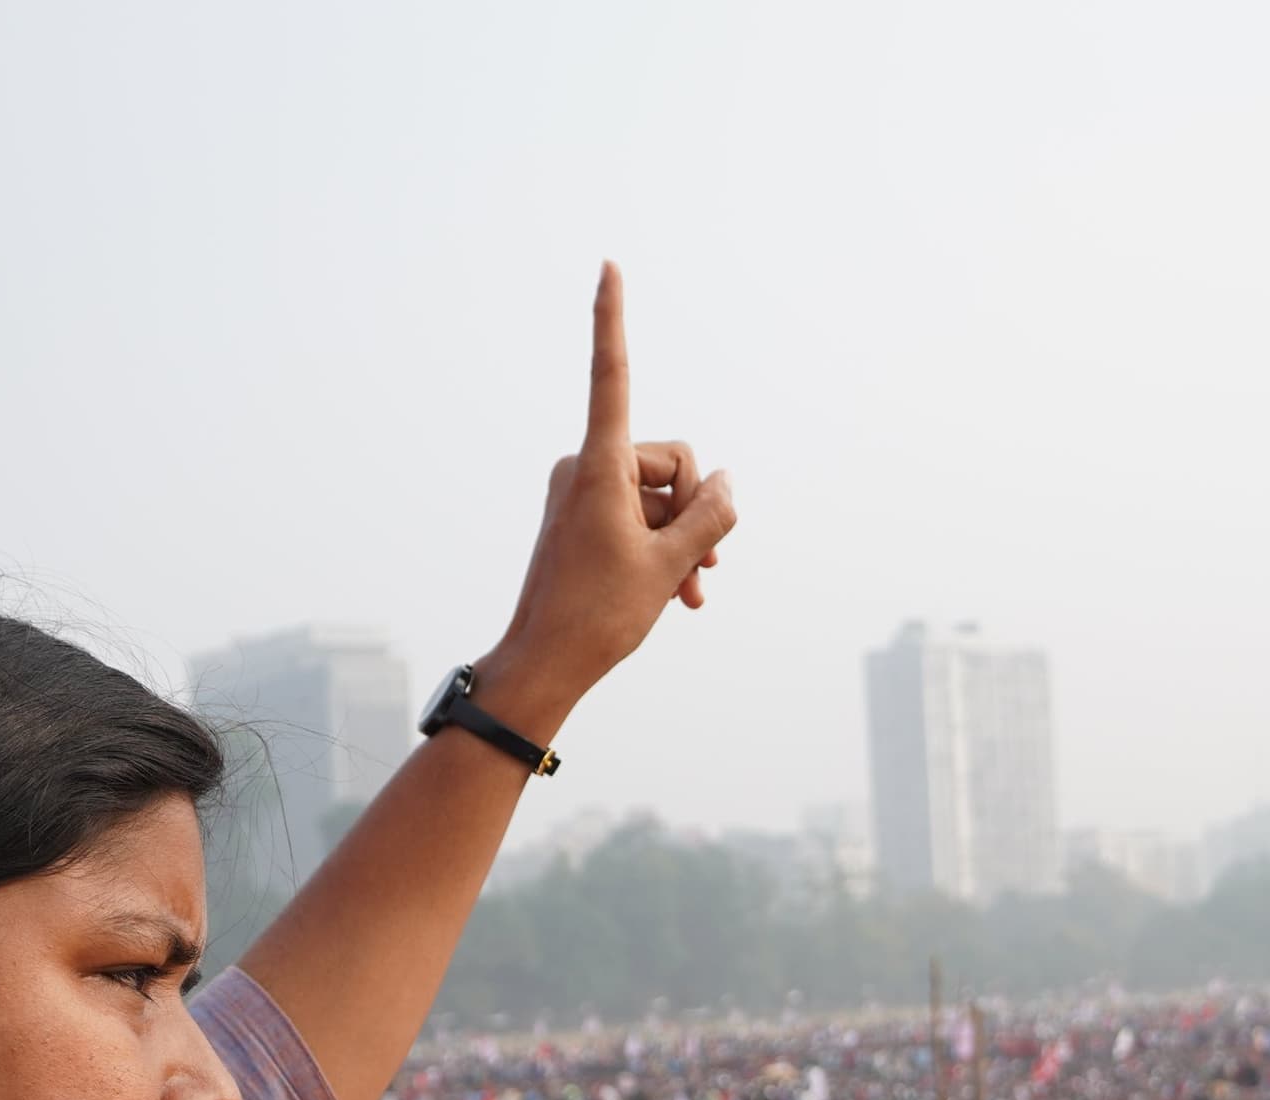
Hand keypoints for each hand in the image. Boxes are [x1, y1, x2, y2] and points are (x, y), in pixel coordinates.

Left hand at [467, 264, 738, 732]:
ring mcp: (581, 493)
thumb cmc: (599, 616)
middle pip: (669, 461)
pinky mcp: (581, 518)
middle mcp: (585, 467)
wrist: (544, 665)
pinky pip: (638, 516)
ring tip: (690, 592)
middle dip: (694, 511)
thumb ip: (710, 516)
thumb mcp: (672, 564)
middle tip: (701, 568)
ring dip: (682, 540)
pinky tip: (678, 592)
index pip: (611, 374)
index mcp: (599, 465)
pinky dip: (661, 548)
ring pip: (658, 496)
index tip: (608, 264)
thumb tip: (725, 483)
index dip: (611, 318)